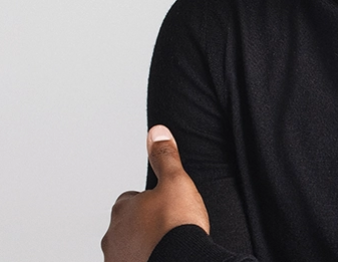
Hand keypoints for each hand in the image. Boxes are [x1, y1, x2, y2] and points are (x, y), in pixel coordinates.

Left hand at [101, 125, 209, 261]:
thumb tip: (156, 132)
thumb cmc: (176, 227)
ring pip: (129, 248)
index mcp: (122, 209)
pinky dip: (146, 259)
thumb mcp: (176, 181)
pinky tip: (164, 256)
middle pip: (128, 225)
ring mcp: (117, 260)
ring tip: (167, 245)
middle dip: (144, 225)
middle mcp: (113, 236)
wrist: (182, 261)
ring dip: (143, 246)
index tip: (164, 205)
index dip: (150, 200)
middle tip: (168, 226)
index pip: (130, 199)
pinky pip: (135, 261)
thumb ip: (165, 156)